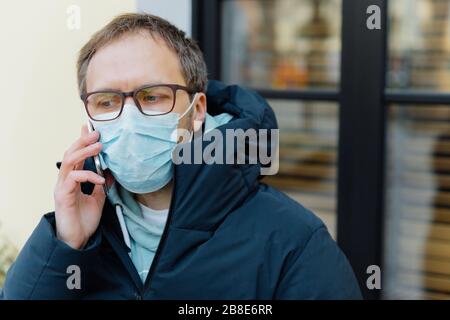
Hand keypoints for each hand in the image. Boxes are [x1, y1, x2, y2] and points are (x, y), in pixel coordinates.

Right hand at [53, 124, 111, 248]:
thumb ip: (101, 185)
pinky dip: (88, 175)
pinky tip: (100, 179)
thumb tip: (110, 172)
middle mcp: (65, 181)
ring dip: (84, 152)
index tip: (89, 128)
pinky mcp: (62, 196)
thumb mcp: (98, 199)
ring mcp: (62, 187)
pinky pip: (74, 178)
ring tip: (99, 146)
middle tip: (96, 133)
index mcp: (72, 180)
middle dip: (83, 141)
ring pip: (69, 161)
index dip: (81, 141)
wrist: (78, 241)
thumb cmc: (85, 221)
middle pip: (70, 154)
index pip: (76, 155)